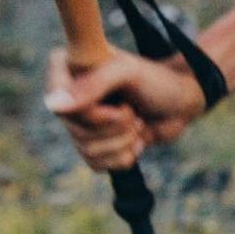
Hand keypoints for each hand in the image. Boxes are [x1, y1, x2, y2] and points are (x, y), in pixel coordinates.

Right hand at [44, 47, 206, 170]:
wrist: (181, 104)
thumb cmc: (156, 81)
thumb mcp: (127, 73)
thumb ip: (92, 85)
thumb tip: (53, 106)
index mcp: (67, 68)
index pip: (58, 102)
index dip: (91, 113)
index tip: (121, 105)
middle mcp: (68, 95)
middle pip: (75, 130)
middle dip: (116, 127)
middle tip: (133, 111)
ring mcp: (81, 121)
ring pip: (87, 150)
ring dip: (122, 142)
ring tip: (137, 122)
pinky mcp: (96, 144)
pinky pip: (97, 164)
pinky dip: (123, 157)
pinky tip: (136, 140)